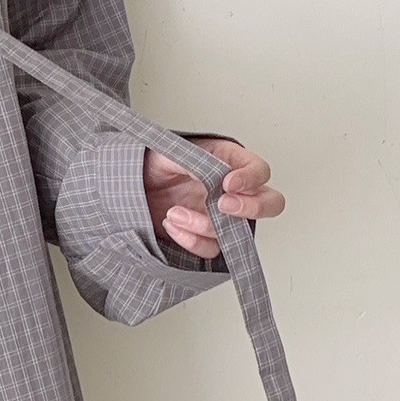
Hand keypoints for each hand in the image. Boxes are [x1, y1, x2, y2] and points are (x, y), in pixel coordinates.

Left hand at [142, 136, 284, 258]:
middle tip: (222, 205)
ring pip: (237, 233)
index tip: (228, 183)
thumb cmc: (153, 163)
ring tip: (175, 213)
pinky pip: (211, 249)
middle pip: (270, 204)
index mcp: (230, 162)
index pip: (260, 171)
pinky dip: (191, 241)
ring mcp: (220, 217)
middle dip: (251, 208)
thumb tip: (217, 170)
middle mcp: (232, 192)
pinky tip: (172, 225)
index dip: (251, 179)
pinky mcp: (204, 237)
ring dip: (204, 226)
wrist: (129, 185)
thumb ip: (199, 160)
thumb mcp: (174, 152)